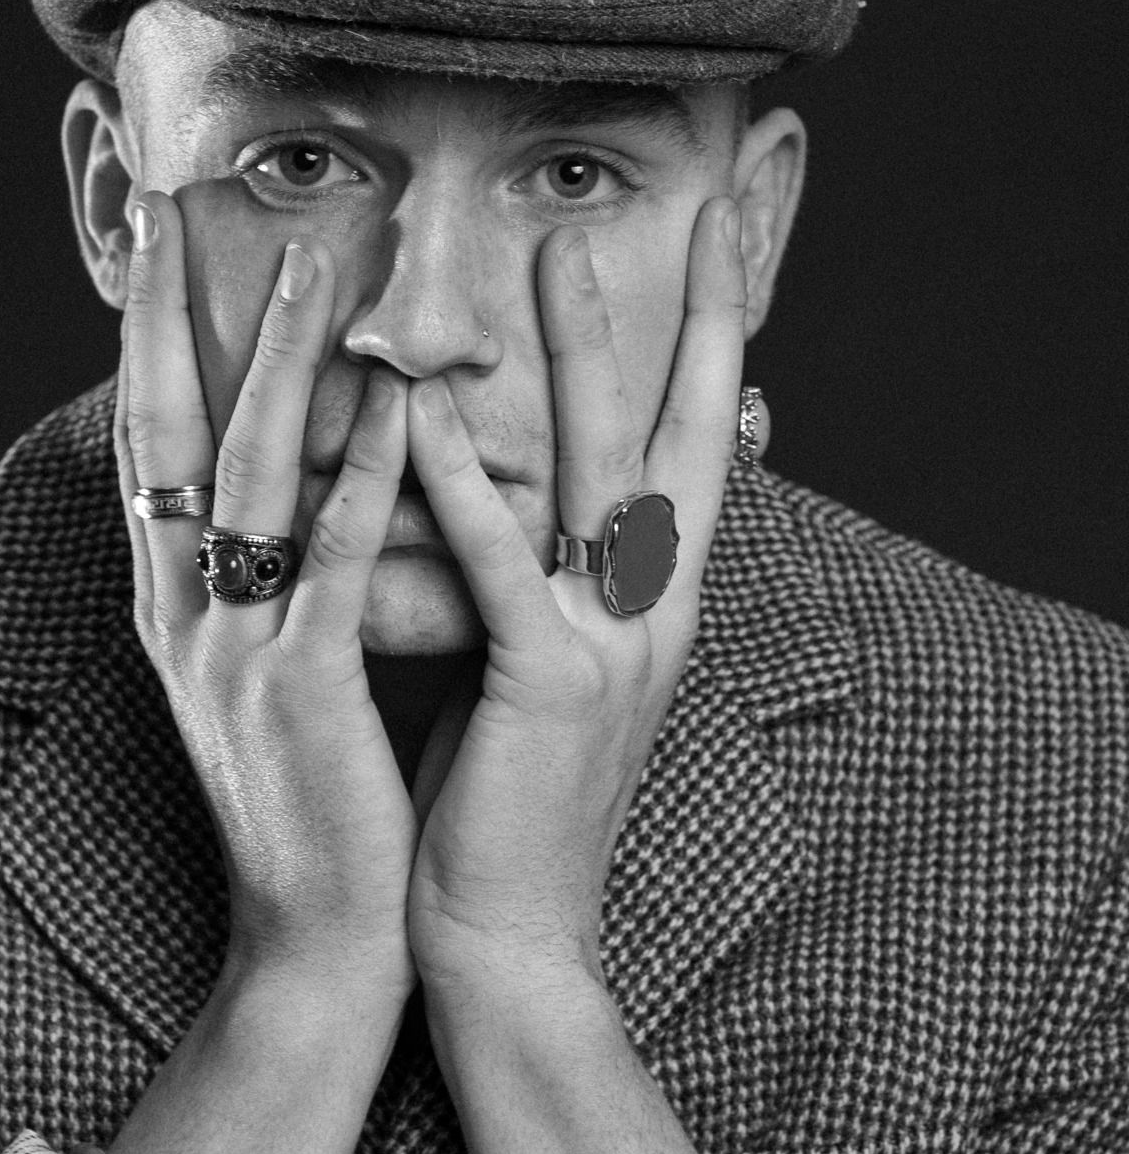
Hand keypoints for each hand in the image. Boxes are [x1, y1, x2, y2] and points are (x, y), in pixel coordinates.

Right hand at [116, 191, 417, 996]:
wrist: (317, 938)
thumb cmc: (314, 801)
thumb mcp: (267, 676)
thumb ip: (267, 583)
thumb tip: (289, 490)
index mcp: (171, 609)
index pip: (148, 447)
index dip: (144, 344)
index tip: (149, 252)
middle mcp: (182, 615)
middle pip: (166, 435)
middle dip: (169, 318)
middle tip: (171, 212)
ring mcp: (235, 648)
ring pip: (250, 472)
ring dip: (276, 358)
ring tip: (303, 261)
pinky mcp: (305, 685)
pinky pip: (339, 556)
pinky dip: (368, 471)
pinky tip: (398, 402)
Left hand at [404, 196, 746, 992]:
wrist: (509, 940)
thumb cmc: (503, 801)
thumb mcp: (536, 674)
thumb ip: (538, 584)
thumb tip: (510, 495)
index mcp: (650, 608)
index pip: (694, 451)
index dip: (715, 349)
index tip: (726, 250)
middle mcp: (651, 613)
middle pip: (680, 437)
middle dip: (685, 319)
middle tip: (697, 213)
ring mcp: (611, 648)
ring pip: (604, 477)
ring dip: (581, 359)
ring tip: (554, 259)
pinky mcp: (548, 687)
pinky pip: (505, 567)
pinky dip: (465, 488)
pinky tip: (427, 417)